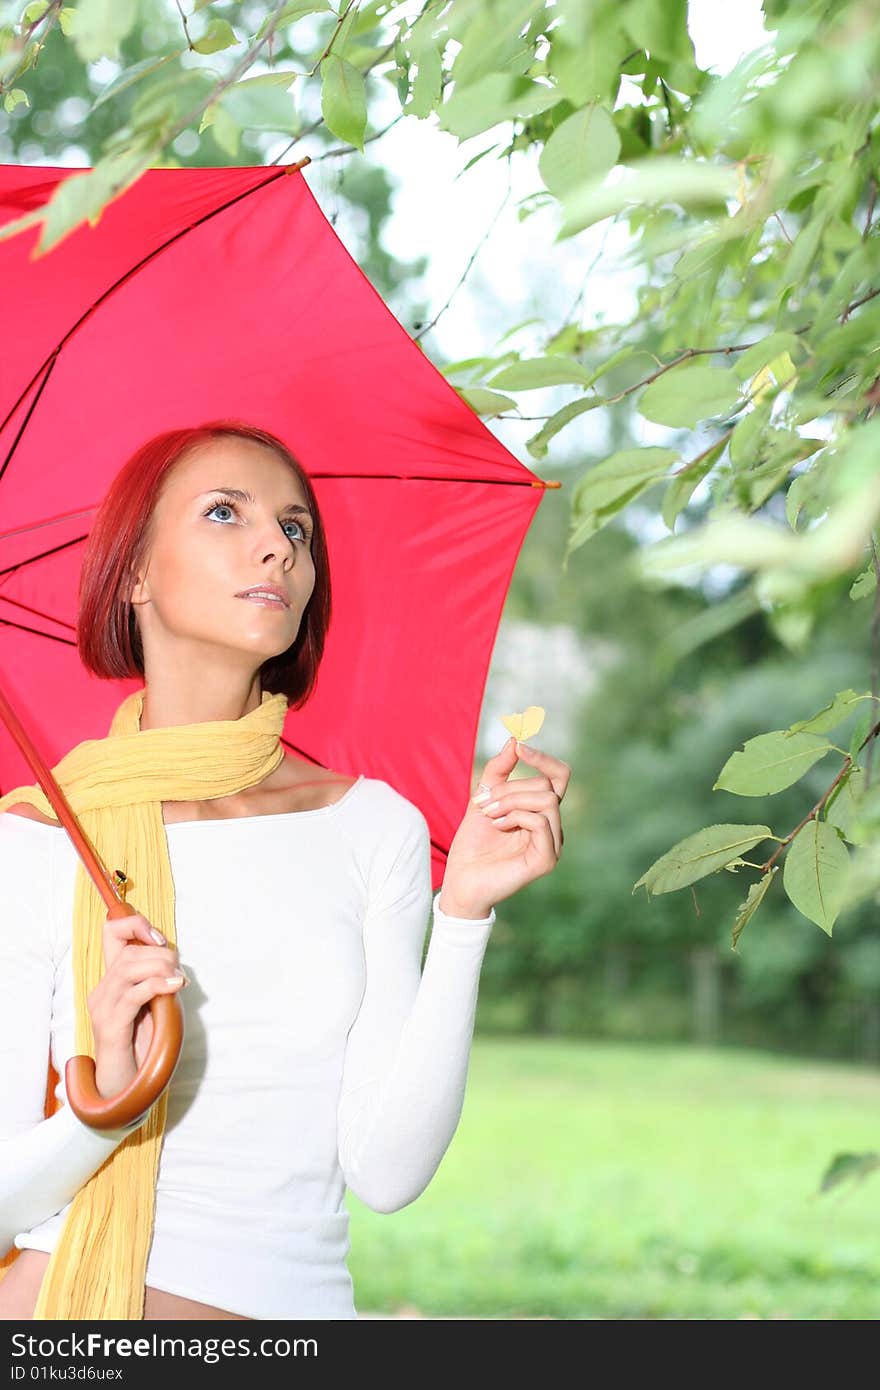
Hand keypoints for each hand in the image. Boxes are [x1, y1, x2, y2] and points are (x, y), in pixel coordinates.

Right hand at [87, 912, 187, 1100]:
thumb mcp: (156, 1004)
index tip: (159, 938)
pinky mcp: (110, 1026)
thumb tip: (176, 962)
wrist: (126, 1086)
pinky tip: (174, 986)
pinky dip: (156, 984)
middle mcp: (102, 990)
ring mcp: (103, 1008)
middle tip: (178, 969)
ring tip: (178, 978)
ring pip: (128, 968)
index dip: (135, 925)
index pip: (111, 934)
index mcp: (112, 980)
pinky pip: (132, 995)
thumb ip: (159, 980)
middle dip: (159, 953)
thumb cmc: (144, 1045)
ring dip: (160, 967)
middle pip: (127, 951)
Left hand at [440, 737, 569, 916]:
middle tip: (483, 803)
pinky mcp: (546, 860)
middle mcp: (552, 827)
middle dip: (511, 788)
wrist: (461, 879)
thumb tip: (515, 739)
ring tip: (489, 815)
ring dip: (511, 801)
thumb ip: (499, 770)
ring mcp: (553, 845)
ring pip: (546, 801)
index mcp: (541, 812)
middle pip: (546, 787)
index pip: (558, 776)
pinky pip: (541, 822)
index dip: (542, 758)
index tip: (519, 745)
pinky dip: (516, 817)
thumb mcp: (483, 796)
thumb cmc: (473, 842)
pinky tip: (498, 827)